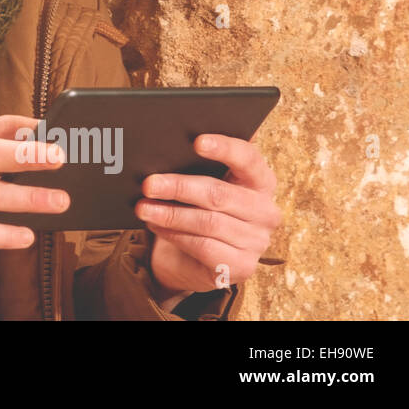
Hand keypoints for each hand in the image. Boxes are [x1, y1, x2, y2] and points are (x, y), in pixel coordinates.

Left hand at [134, 134, 280, 295]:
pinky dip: (174, 234)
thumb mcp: (199, 183)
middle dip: (179, 187)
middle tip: (148, 184)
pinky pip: (203, 246)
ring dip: (170, 214)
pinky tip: (156, 225)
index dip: (224, 148)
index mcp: (260, 181)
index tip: (197, 142)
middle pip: (219, 194)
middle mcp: (265, 211)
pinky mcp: (242, 266)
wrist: (192, 257)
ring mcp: (257, 241)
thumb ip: (194, 164)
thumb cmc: (196, 208)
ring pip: (208, 222)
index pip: (249, 159)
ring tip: (143, 207)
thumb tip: (163, 146)